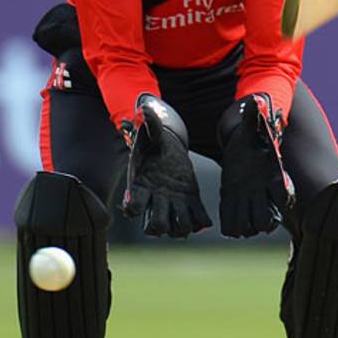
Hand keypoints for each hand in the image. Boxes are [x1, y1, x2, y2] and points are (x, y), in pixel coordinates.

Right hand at [121, 95, 211, 238]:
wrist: (168, 150)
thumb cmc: (156, 146)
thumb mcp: (154, 136)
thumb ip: (151, 126)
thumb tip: (145, 108)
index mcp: (143, 188)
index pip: (133, 208)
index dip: (134, 209)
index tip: (138, 204)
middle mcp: (157, 200)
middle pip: (155, 225)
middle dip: (160, 226)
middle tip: (169, 218)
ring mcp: (174, 204)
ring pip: (175, 228)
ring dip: (181, 227)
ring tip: (188, 218)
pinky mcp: (191, 201)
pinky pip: (196, 219)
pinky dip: (200, 221)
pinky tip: (203, 216)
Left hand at [217, 93, 294, 237]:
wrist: (242, 151)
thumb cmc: (250, 140)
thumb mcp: (251, 129)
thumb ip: (254, 117)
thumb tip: (256, 100)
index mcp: (273, 178)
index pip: (284, 195)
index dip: (281, 198)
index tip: (272, 192)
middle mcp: (264, 195)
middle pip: (266, 220)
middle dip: (257, 219)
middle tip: (244, 209)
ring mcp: (251, 204)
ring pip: (251, 228)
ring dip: (242, 226)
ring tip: (234, 214)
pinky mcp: (236, 208)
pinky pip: (233, 227)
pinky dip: (229, 226)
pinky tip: (225, 215)